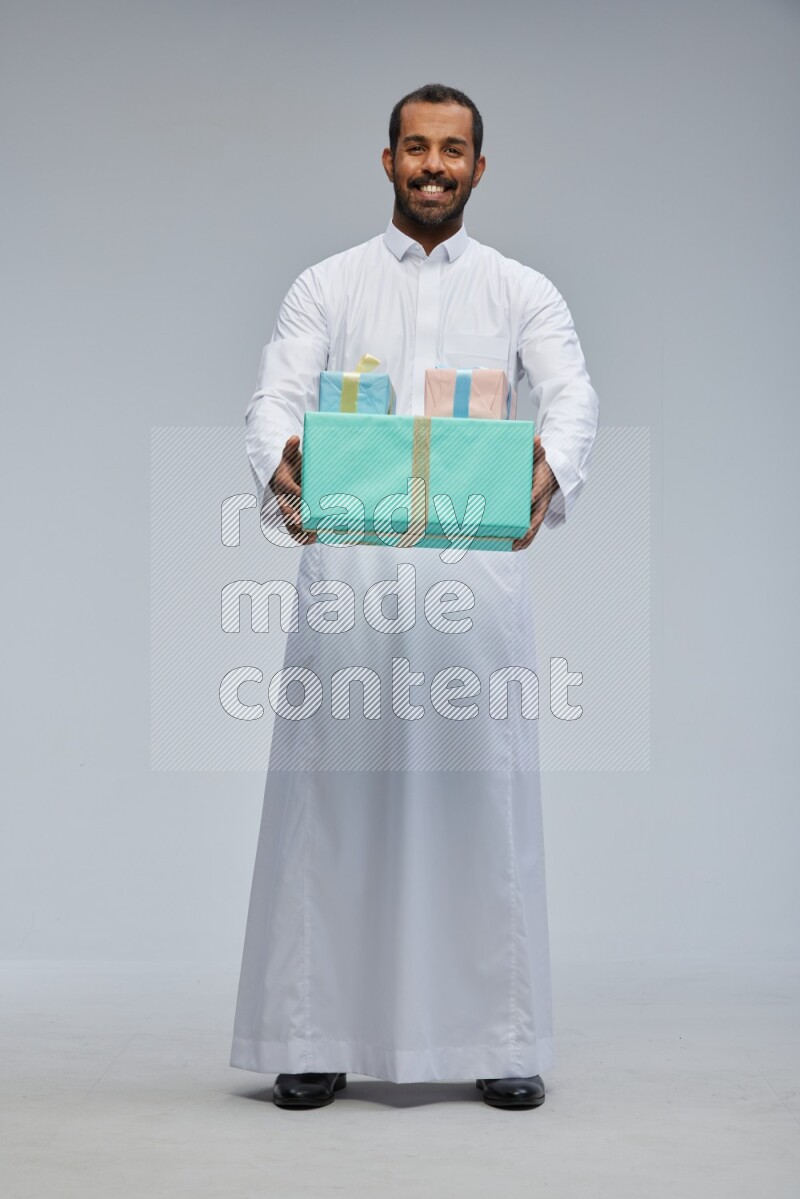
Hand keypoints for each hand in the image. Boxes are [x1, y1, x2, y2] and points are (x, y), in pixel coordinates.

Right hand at [267, 435, 316, 544]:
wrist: (284, 476)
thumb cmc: (291, 465)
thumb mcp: (290, 455)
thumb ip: (290, 448)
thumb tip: (293, 438)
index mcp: (282, 482)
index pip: (289, 488)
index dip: (297, 493)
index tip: (305, 496)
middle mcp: (283, 498)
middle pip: (287, 510)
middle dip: (296, 517)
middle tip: (306, 524)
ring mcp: (287, 509)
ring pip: (290, 524)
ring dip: (301, 532)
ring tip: (313, 537)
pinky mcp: (293, 517)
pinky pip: (295, 530)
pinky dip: (304, 536)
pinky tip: (315, 539)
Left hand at [512, 435, 557, 551]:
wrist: (551, 474)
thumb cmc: (541, 465)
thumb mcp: (539, 455)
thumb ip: (536, 449)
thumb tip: (536, 438)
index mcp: (543, 484)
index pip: (540, 489)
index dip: (535, 494)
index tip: (529, 499)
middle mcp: (542, 500)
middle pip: (537, 515)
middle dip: (530, 527)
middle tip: (521, 535)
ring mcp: (538, 510)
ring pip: (534, 527)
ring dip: (525, 538)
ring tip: (514, 546)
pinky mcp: (532, 515)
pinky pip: (529, 529)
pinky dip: (522, 538)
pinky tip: (511, 545)